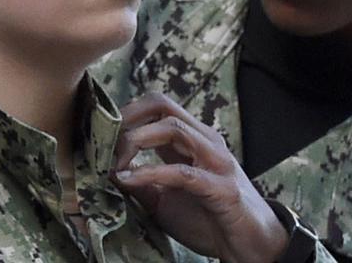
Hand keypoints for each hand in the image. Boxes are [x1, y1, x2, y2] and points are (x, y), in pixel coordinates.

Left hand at [112, 92, 288, 262]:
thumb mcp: (164, 200)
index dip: (125, 113)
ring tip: (115, 163)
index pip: (156, 105)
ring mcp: (215, 160)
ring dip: (135, 141)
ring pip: (172, 128)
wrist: (250, 246)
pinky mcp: (221, 187)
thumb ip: (140, 183)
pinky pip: (181, 172)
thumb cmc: (209, 219)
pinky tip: (128, 181)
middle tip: (103, 142)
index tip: (101, 134)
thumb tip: (107, 172)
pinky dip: (149, 173)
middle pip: (162, 106)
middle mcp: (205, 141)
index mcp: (192, 139)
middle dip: (127, 118)